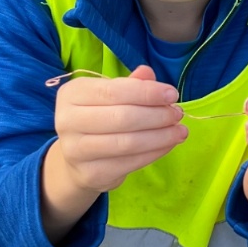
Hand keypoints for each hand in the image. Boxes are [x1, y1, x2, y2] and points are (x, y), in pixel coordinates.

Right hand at [41, 65, 183, 241]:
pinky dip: (154, 153)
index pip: (114, 91)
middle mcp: (67, 121)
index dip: (147, 92)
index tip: (172, 95)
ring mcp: (76, 150)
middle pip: (122, 117)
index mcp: (72, 94)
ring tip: (180, 131)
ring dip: (160, 136)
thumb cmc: (98, 118)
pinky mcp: (91, 173)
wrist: (78, 160)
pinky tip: (168, 145)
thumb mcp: (109, 96)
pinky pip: (130, 163)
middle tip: (177, 114)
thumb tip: (148, 73)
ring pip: (128, 143)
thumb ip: (129, 84)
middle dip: (157, 115)